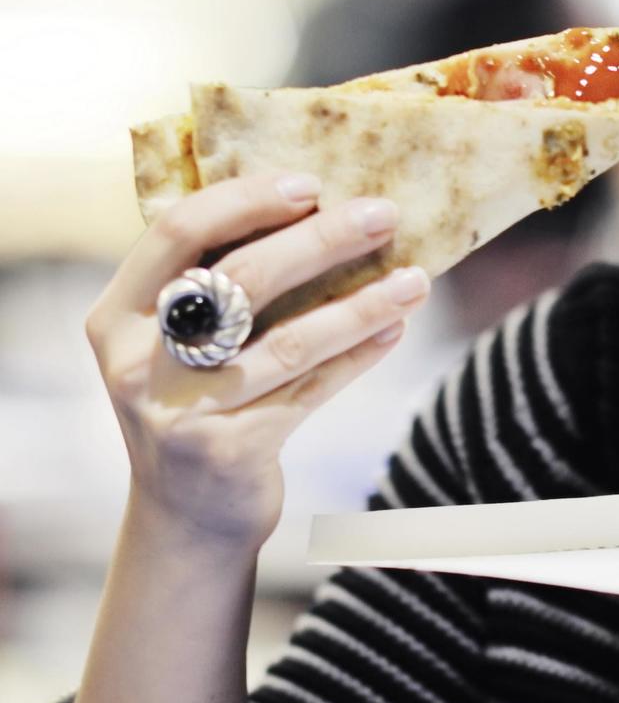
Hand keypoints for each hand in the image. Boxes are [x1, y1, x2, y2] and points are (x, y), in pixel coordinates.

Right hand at [87, 172, 429, 546]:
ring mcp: (183, 412)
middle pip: (242, 280)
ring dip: (361, 304)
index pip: (178, 233)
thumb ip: (211, 284)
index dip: (246, 200)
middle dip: (321, 239)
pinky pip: (310, 389)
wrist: (186, 518)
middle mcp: (140, 363)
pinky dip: (357, 355)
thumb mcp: (173, 345)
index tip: (310, 183)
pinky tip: (395, 328)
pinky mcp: (231, 451)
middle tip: (383, 214)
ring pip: (289, 340)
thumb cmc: (195, 404)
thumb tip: (311, 206)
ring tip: (415, 279)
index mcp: (119, 317)